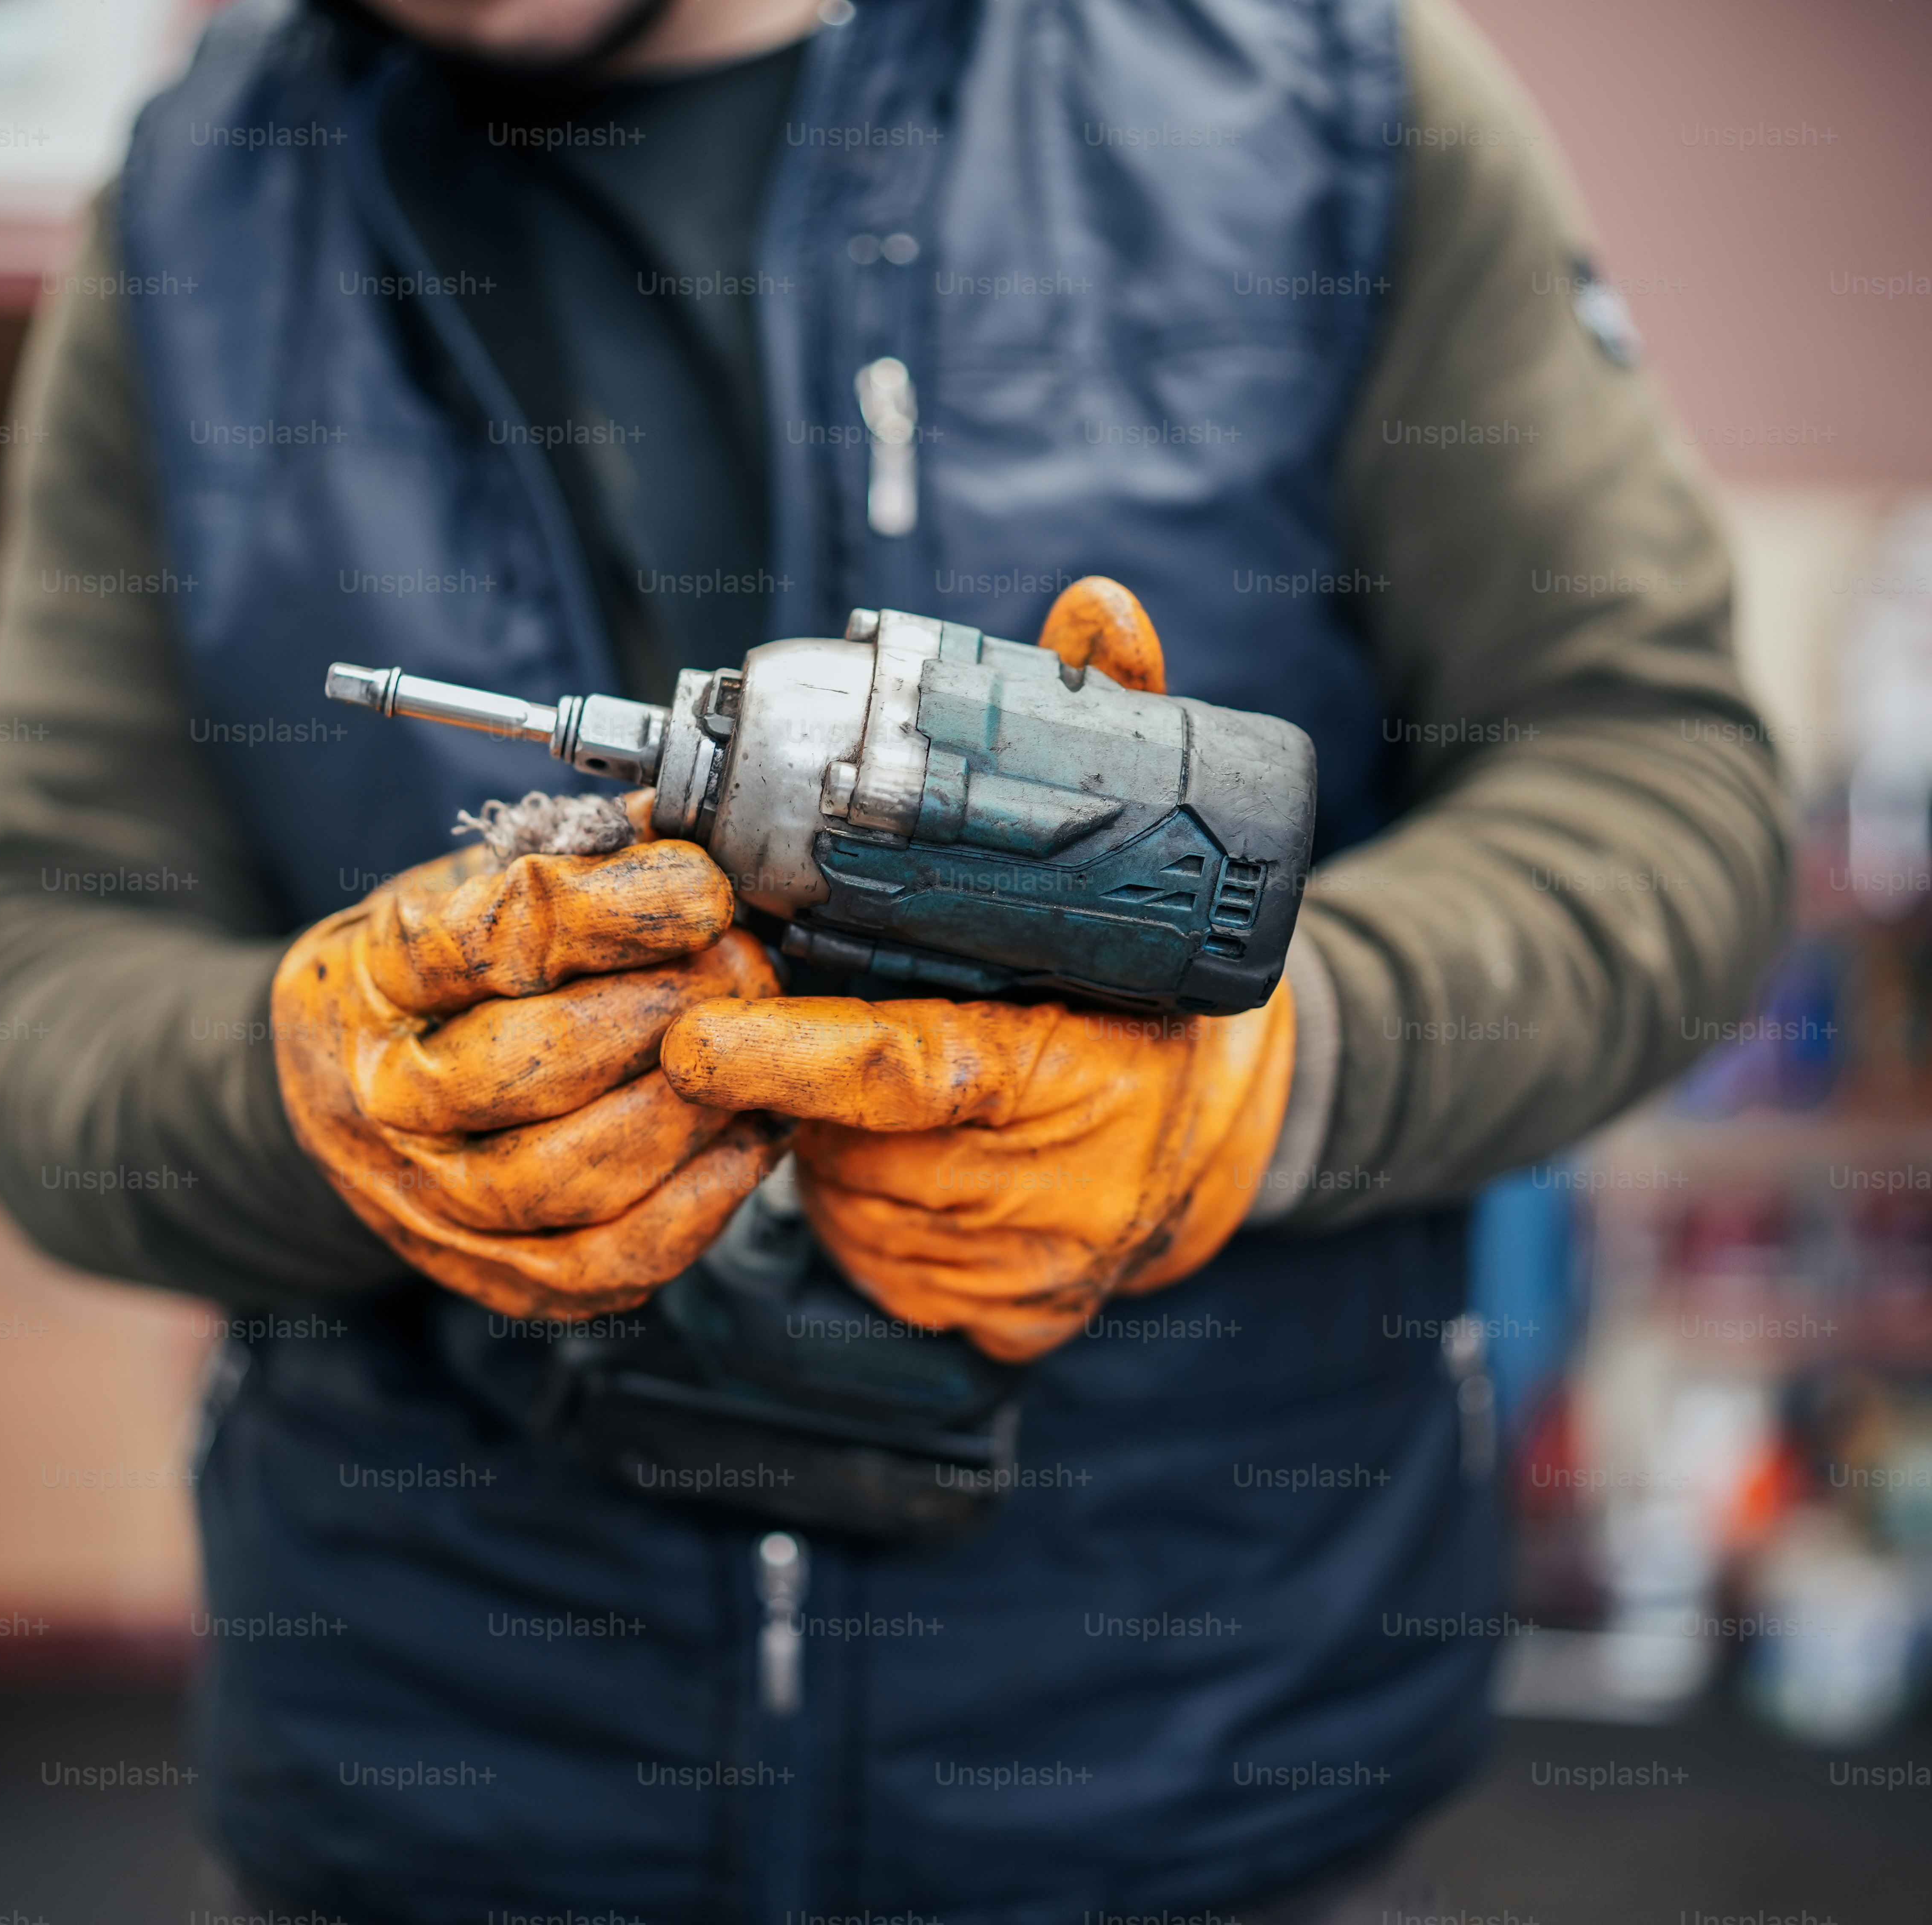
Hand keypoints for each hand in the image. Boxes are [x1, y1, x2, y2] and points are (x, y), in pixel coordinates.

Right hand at [271, 831, 787, 1318]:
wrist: (341, 1095)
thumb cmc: (426, 980)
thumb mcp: (462, 890)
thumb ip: (561, 862)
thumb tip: (683, 828)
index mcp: (372, 979)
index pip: (496, 940)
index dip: (620, 909)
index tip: (705, 887)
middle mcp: (384, 1101)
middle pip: (535, 1062)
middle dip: (667, 1009)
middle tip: (745, 968)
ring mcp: (430, 1202)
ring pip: (571, 1173)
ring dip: (688, 1109)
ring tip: (750, 1050)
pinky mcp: (489, 1274)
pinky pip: (605, 1261)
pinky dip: (694, 1206)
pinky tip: (747, 1141)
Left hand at [656, 578, 1295, 1360]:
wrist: (1236, 1135)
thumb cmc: (1157, 996)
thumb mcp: (1143, 868)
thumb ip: (1107, 737)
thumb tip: (1096, 609)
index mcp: (1081, 1071)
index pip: (907, 1067)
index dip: (788, 1053)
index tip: (695, 1036)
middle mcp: (1056, 1193)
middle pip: (853, 1140)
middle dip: (798, 1085)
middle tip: (793, 1026)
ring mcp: (1025, 1271)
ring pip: (850, 1201)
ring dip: (827, 1144)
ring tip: (886, 1079)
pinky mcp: (1003, 1323)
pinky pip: (879, 1263)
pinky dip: (865, 1207)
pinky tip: (904, 1158)